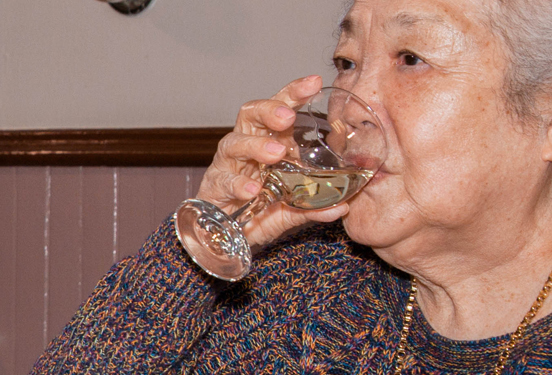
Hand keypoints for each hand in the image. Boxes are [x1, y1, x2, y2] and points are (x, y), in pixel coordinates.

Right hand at [195, 75, 349, 245]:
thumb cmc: (257, 211)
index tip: (313, 82)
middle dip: (269, 110)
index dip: (294, 93)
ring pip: (234, 143)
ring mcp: (227, 166)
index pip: (280, 109)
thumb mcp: (291, 209)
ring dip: (255, 146)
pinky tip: (253, 190)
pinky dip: (238, 184)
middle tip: (288, 117)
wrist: (222, 237)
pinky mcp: (213, 187)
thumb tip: (343, 206)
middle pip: (251, 115)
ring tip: (275, 154)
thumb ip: (314, 207)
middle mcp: (245, 147)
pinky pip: (224, 180)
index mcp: (269, 142)